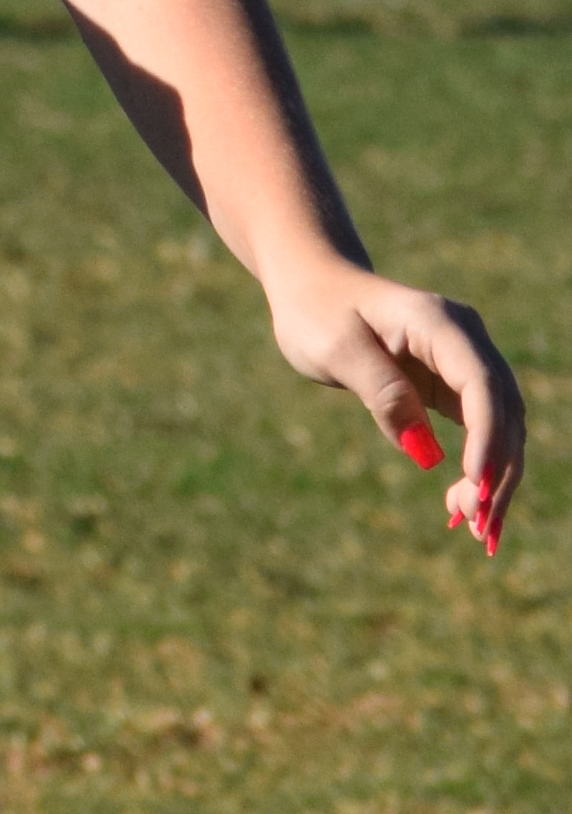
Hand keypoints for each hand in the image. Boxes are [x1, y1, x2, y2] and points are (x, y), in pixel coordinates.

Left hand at [267, 261, 525, 555]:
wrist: (310, 284)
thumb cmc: (315, 310)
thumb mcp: (335, 349)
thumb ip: (382, 393)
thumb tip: (425, 453)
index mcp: (438, 321)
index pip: (480, 384)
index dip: (486, 437)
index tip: (475, 483)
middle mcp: (464, 340)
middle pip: (502, 413)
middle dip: (496, 472)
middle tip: (473, 524)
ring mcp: (465, 362)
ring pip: (502, 429)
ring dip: (494, 480)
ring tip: (473, 529)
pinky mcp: (457, 385)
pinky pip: (483, 433)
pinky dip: (480, 470)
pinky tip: (464, 506)